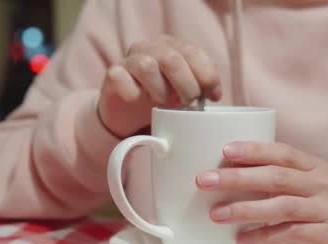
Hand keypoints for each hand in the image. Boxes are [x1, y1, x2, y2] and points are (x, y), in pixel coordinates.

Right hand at [98, 35, 221, 137]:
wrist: (126, 112)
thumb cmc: (158, 99)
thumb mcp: (183, 91)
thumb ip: (199, 87)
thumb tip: (215, 94)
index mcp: (170, 46)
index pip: (193, 52)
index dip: (207, 75)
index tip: (214, 96)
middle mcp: (149, 48)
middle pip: (172, 58)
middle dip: (187, 85)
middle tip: (189, 104)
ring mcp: (129, 60)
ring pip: (147, 66)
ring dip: (160, 89)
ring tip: (163, 103)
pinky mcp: (113, 75)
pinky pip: (121, 78)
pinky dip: (133, 92)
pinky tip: (137, 100)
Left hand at [195, 141, 327, 243]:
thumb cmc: (327, 204)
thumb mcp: (310, 182)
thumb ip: (278, 175)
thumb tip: (228, 170)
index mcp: (313, 167)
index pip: (282, 152)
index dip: (254, 149)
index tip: (225, 150)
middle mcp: (320, 184)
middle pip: (276, 177)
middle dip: (237, 178)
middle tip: (204, 181)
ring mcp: (326, 209)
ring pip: (282, 206)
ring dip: (246, 209)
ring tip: (216, 214)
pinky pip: (292, 234)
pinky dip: (264, 236)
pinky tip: (242, 240)